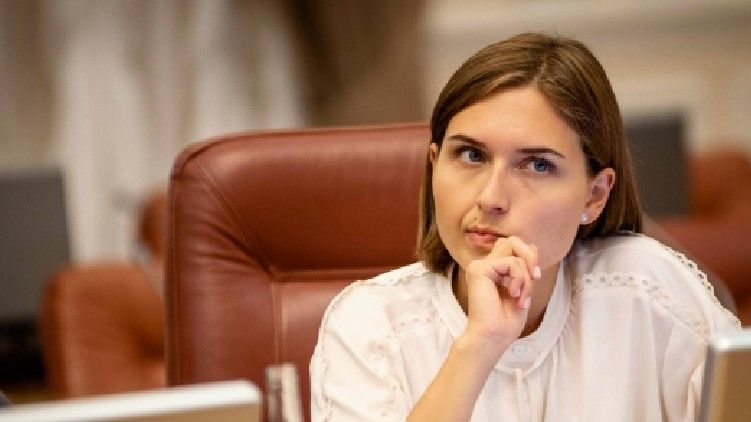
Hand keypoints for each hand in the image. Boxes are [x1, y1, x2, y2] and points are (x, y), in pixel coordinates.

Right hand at [462, 236, 539, 350]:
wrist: (493, 337)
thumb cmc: (506, 321)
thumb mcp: (523, 289)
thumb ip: (525, 268)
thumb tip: (534, 247)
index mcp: (493, 270)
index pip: (514, 247)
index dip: (529, 257)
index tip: (536, 279)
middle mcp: (485, 265)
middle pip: (513, 240)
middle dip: (530, 257)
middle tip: (535, 277)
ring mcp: (480, 266)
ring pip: (514, 250)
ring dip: (526, 276)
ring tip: (522, 297)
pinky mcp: (479, 269)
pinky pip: (511, 262)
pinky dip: (520, 279)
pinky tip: (514, 295)